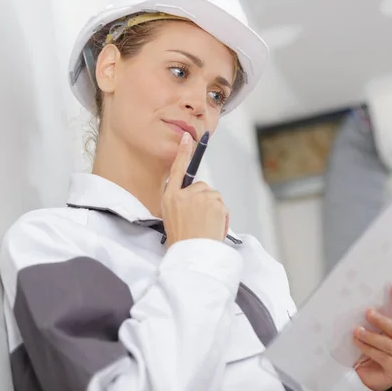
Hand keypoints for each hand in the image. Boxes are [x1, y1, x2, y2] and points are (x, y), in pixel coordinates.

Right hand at [162, 132, 228, 246]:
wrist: (192, 254)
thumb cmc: (182, 241)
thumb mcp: (171, 219)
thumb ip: (180, 203)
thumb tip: (193, 198)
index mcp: (170, 197)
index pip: (177, 170)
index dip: (182, 153)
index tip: (187, 138)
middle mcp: (183, 194)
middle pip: (201, 187)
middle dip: (204, 201)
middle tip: (199, 221)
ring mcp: (200, 196)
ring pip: (213, 197)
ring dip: (213, 210)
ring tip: (205, 227)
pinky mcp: (215, 201)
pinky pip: (222, 206)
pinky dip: (221, 217)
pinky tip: (213, 228)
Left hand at [353, 284, 391, 390]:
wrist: (370, 375)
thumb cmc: (373, 351)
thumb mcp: (375, 332)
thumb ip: (375, 321)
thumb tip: (363, 304)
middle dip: (381, 320)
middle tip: (367, 313)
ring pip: (388, 343)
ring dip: (370, 336)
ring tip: (357, 331)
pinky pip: (383, 357)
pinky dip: (369, 349)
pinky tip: (359, 343)